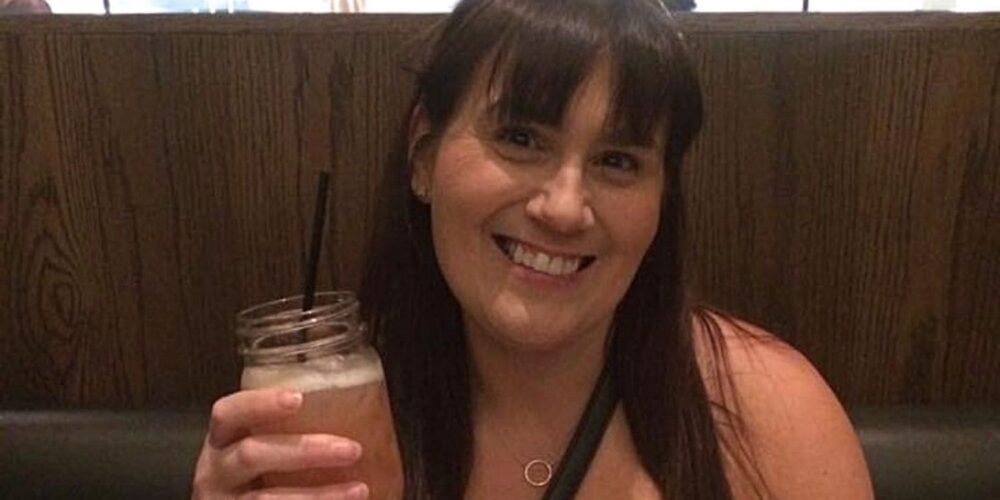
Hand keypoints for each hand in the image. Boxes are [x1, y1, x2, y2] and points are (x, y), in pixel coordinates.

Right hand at [191, 389, 369, 498]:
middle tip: (352, 450)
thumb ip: (290, 429)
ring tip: (359, 489)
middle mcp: (216, 471)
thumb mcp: (262, 446)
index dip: (259, 403)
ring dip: (319, 495)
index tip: (298, 398)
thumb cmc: (261, 472)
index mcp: (222, 440)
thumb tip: (359, 406)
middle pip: (251, 455)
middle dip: (305, 451)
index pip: (227, 412)